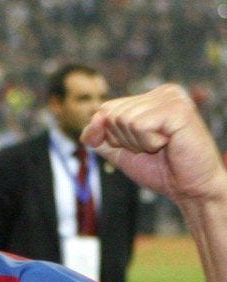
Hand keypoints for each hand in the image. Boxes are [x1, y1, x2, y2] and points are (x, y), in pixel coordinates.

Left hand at [82, 84, 226, 204]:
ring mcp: (172, 98)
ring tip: (162, 147)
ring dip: (138, 143)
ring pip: (124, 120)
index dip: (113, 136)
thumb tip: (92, 120)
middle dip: (125, 140)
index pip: (105, 110)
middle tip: (153, 148)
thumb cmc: (158, 169)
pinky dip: (148, 143)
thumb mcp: (118, 151)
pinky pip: (139, 125)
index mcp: (149, 98)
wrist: (189, 188)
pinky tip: (168, 144)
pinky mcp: (178, 109)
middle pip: (112, 114)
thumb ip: (98, 136)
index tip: (140, 146)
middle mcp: (161, 92)